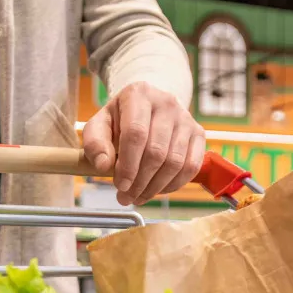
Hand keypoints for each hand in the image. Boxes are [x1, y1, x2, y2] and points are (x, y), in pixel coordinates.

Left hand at [83, 82, 204, 205]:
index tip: (120, 186)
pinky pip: (191, 166)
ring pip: (175, 162)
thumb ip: (94, 144)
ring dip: (155, 187)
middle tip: (125, 197)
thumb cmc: (118, 121)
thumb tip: (103, 166)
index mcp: (138, 95)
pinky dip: (174, 184)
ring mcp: (185, 117)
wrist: (145, 110)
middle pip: (156, 152)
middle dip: (140, 182)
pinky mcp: (198, 133)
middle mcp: (166, 102)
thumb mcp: (98, 127)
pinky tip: (157, 190)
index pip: (136, 134)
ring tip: (138, 197)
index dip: (128, 165)